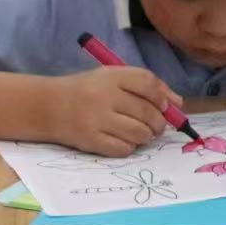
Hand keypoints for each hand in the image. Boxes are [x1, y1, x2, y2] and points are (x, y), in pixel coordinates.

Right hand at [45, 66, 177, 155]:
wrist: (46, 106)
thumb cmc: (86, 90)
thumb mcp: (112, 78)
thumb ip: (145, 85)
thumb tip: (178, 103)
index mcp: (111, 76)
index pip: (149, 84)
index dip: (163, 96)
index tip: (166, 106)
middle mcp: (104, 96)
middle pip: (147, 111)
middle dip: (160, 122)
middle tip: (158, 126)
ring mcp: (96, 119)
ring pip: (139, 132)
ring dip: (147, 136)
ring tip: (143, 134)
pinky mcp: (89, 141)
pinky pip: (123, 148)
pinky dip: (130, 147)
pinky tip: (125, 141)